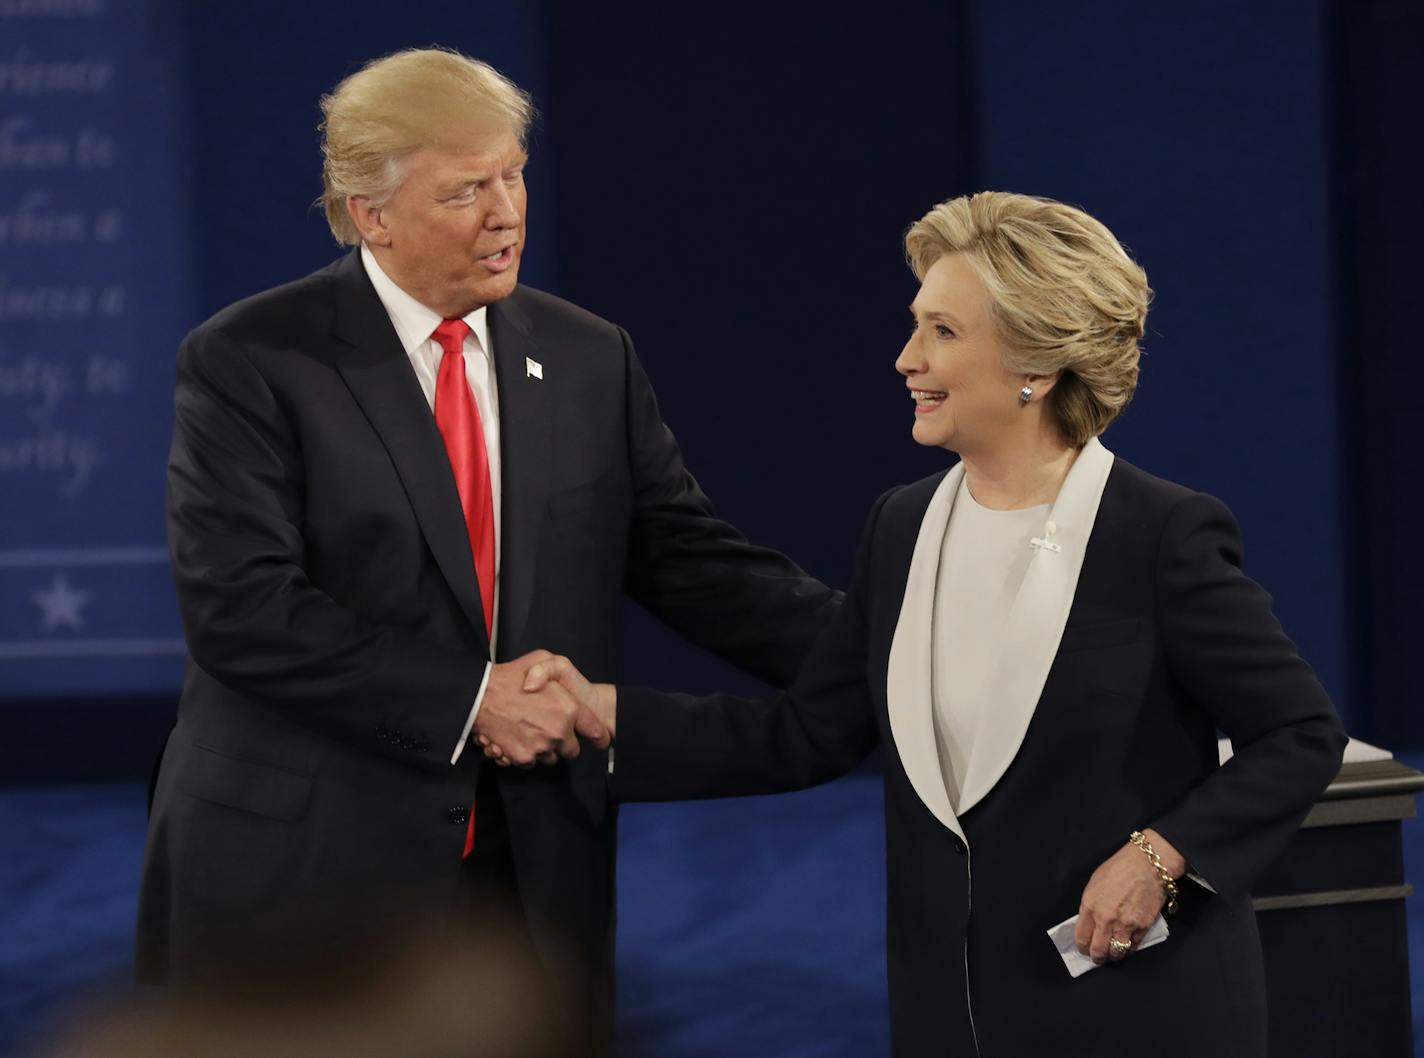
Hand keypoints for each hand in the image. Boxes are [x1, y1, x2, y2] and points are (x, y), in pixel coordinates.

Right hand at [472, 650, 610, 767]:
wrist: (477, 696)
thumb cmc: (510, 676)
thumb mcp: (542, 658)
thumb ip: (560, 673)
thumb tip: (565, 699)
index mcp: (568, 708)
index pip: (594, 730)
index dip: (598, 735)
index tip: (599, 738)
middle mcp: (558, 731)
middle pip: (572, 750)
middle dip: (565, 742)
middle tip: (550, 729)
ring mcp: (540, 746)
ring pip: (552, 758)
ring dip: (545, 749)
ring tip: (531, 732)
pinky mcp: (522, 757)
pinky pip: (532, 763)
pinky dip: (527, 754)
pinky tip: (518, 738)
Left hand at [1074, 828, 1184, 963]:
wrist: (1148, 864)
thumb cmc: (1120, 868)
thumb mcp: (1095, 884)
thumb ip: (1090, 905)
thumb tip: (1089, 923)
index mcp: (1090, 906)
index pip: (1081, 937)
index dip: (1082, 947)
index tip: (1084, 948)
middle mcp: (1106, 919)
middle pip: (1098, 950)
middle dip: (1097, 957)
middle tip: (1098, 957)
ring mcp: (1125, 925)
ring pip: (1116, 953)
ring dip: (1114, 955)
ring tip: (1113, 953)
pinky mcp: (1143, 927)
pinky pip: (1133, 946)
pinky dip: (1129, 948)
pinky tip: (1127, 944)